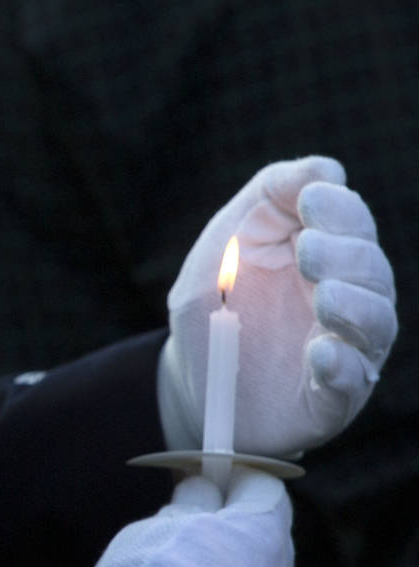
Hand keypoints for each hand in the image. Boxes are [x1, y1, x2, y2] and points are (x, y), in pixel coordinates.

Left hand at [158, 156, 395, 456]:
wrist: (190, 375)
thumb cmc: (216, 297)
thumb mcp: (228, 238)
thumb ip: (269, 194)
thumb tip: (328, 169)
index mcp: (328, 253)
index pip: (353, 224)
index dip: (339, 210)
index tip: (310, 201)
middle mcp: (348, 298)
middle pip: (371, 271)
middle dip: (344, 255)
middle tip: (308, 251)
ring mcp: (344, 348)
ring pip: (375, 324)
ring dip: (354, 307)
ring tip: (325, 297)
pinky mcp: (329, 397)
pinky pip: (351, 383)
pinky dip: (343, 368)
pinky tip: (323, 355)